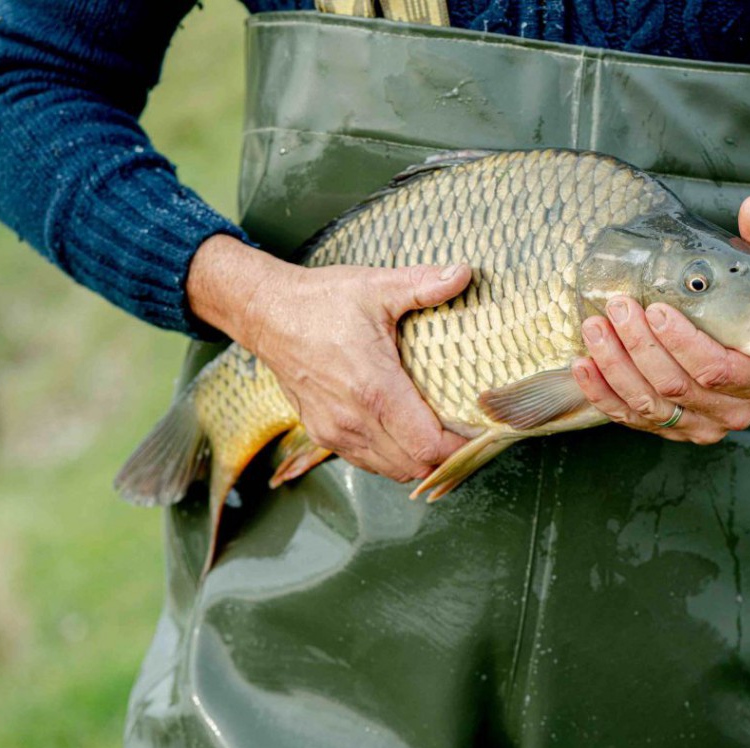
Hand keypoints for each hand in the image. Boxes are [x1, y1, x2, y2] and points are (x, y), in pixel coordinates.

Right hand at [187, 234, 470, 480]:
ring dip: (420, 460)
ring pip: (392, 471)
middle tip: (470, 434)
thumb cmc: (322, 301)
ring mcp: (336, 433)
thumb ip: (424, 284)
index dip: (462, 447)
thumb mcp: (377, 286)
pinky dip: (393, 457)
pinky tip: (405, 434)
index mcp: (375, 389)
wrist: (267, 315)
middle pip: (416, 466)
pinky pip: (368, 462)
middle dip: (447, 457)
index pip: (429, 445)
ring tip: (442, 436)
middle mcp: (355, 420)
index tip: (482, 432)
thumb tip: (465, 273)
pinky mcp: (323, 435)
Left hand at [570, 195, 749, 443]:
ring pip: (648, 404)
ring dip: (614, 366)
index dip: (683, 343)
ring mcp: (699, 426)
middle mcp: (732, 410)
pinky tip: (583, 363)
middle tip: (617, 307)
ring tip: (593, 327)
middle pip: (676, 385)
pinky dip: (602, 392)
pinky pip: (629, 418)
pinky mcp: (670, 430)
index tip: (656, 309)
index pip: (718, 369)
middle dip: (639, 346)